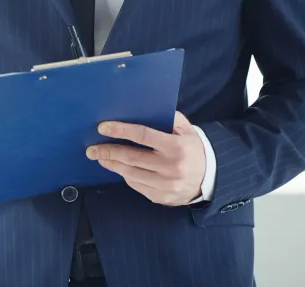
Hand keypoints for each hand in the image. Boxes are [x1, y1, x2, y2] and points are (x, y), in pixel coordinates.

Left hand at [87, 111, 205, 205]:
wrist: (213, 178)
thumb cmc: (193, 148)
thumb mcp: (186, 130)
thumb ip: (168, 118)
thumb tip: (144, 108)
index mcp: (176, 147)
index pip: (142, 136)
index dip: (120, 130)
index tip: (102, 128)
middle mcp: (171, 167)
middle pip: (131, 158)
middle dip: (108, 152)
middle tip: (91, 149)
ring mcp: (166, 185)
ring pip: (130, 174)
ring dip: (112, 165)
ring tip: (101, 158)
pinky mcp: (163, 197)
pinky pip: (137, 186)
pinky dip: (126, 176)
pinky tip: (120, 169)